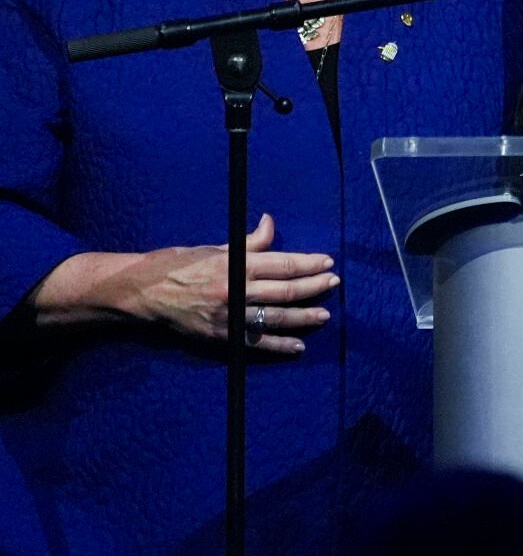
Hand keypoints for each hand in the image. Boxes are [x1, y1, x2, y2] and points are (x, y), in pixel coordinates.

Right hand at [124, 213, 336, 354]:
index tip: (328, 262)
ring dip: (303, 316)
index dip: (308, 263)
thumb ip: (248, 242)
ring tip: (324, 315)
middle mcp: (236, 291)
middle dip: (313, 287)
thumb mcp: (213, 247)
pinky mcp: (220, 336)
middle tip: (333, 283)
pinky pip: (256, 342)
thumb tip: (270, 224)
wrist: (141, 293)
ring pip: (276, 317)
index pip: (283, 264)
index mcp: (236, 264)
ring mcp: (229, 316)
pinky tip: (298, 346)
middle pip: (285, 290)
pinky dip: (279, 344)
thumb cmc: (176, 264)